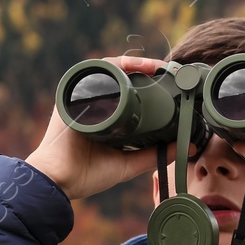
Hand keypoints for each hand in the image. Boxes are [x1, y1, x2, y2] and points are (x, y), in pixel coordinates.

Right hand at [25, 56, 174, 199]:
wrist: (58, 181)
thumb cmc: (85, 174)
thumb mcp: (128, 164)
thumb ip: (154, 155)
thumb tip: (187, 146)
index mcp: (106, 116)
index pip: (129, 91)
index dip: (150, 83)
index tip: (172, 82)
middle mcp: (94, 103)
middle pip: (122, 77)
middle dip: (146, 69)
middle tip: (169, 71)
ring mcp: (83, 98)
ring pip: (110, 70)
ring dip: (134, 64)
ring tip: (157, 67)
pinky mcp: (73, 95)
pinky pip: (94, 72)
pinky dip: (115, 66)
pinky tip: (133, 66)